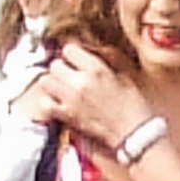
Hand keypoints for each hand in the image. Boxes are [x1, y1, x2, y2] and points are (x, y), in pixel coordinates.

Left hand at [32, 43, 153, 149]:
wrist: (134, 131)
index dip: (72, 54)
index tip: (75, 59)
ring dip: (52, 83)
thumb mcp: (124, 73)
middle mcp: (81, 82)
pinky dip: (48, 103)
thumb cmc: (133, 104)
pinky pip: (45, 104)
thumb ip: (105, 57)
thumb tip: (90, 48)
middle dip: (61, 68)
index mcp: (96, 68)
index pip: (68, 49)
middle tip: (69, 75)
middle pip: (54, 65)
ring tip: (62, 88)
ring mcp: (72, 100)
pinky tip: (57, 103)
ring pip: (46, 82)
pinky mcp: (68, 116)